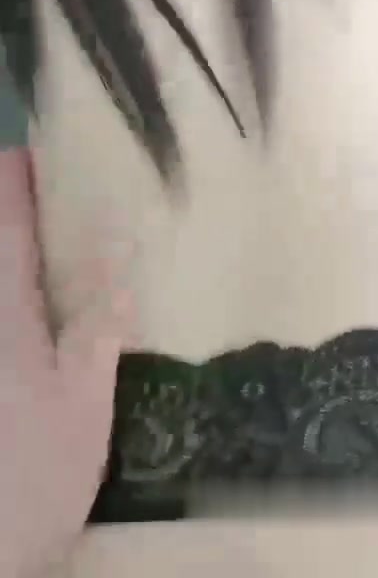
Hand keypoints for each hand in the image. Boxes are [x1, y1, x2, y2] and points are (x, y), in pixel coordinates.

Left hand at [0, 149, 128, 577]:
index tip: (34, 150)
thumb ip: (97, 322)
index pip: (5, 223)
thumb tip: (117, 245)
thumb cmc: (30, 477)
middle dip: (13, 215)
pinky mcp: (3, 378)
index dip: (15, 179)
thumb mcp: (83, 401)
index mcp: (6, 313)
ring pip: (2, 285)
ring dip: (17, 258)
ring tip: (46, 251)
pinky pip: (8, 316)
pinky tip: (41, 315)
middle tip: (44, 194)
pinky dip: (20, 295)